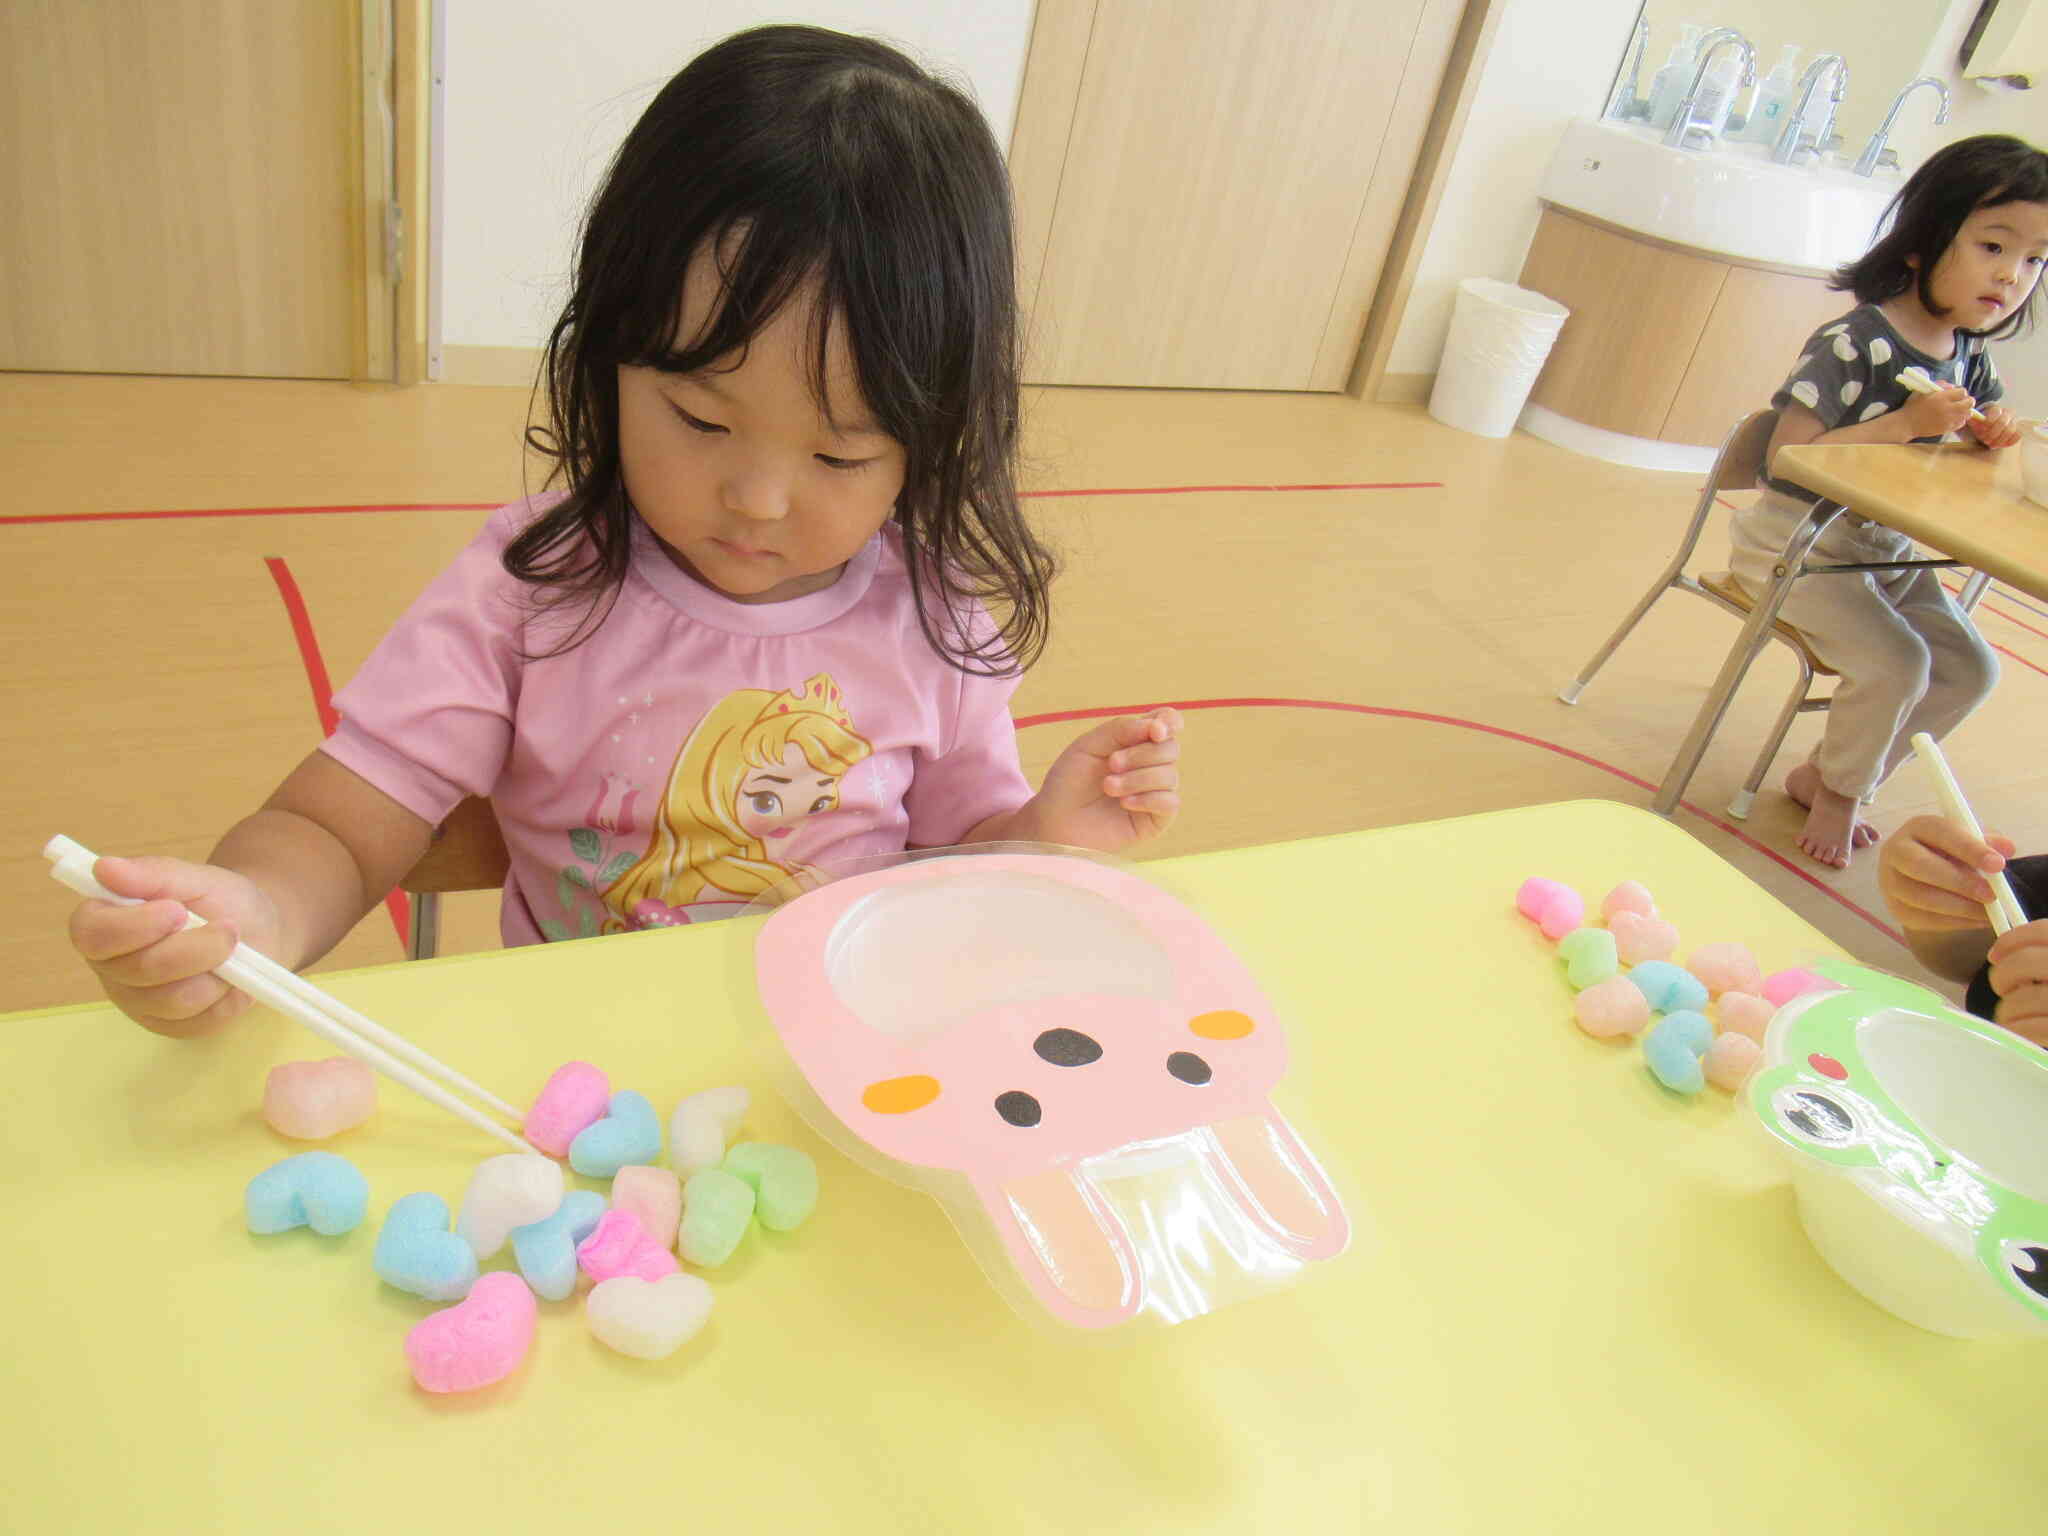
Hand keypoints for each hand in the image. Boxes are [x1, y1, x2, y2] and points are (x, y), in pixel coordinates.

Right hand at [68, 856, 282, 1036]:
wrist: (257, 931)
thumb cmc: (218, 901)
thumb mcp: (195, 878)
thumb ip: (152, 874)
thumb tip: (105, 868)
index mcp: (103, 925)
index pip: (92, 935)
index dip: (135, 926)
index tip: (176, 909)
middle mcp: (112, 968)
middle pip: (141, 970)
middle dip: (195, 948)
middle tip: (228, 927)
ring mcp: (140, 1002)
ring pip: (175, 999)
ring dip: (217, 970)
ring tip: (233, 948)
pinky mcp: (171, 1026)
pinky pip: (201, 1020)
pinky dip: (229, 995)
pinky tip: (235, 976)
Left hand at [1024, 707, 1182, 852]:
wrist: (1056, 821)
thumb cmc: (1070, 781)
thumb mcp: (1089, 745)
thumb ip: (1122, 729)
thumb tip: (1158, 728)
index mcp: (1137, 741)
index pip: (1169, 722)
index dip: (1169, 722)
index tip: (1155, 731)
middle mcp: (1151, 765)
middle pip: (1171, 748)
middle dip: (1141, 754)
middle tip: (1111, 764)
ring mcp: (1156, 792)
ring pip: (1170, 776)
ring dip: (1136, 779)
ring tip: (1108, 787)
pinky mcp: (1157, 819)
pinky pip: (1171, 802)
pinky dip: (1147, 799)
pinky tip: (1124, 803)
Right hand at [1878, 814, 2013, 932]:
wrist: (1924, 875)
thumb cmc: (1951, 853)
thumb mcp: (1971, 841)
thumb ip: (1988, 842)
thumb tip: (2006, 848)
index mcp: (1919, 827)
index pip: (1941, 833)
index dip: (1969, 849)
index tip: (1998, 865)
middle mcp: (1896, 850)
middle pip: (1919, 865)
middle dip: (1959, 882)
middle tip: (1991, 895)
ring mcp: (1891, 881)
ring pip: (1919, 896)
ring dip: (1958, 907)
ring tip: (1987, 912)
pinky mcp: (1896, 908)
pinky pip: (1922, 918)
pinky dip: (1954, 922)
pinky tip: (1976, 920)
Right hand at [1902, 384, 1975, 439]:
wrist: (1906, 424)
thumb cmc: (1913, 406)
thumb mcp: (1923, 390)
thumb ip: (1939, 385)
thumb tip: (1952, 387)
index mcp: (1942, 398)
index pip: (1962, 391)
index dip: (1959, 391)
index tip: (1954, 393)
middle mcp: (1948, 409)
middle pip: (1970, 403)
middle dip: (1967, 400)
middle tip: (1960, 401)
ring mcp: (1949, 420)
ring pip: (1968, 413)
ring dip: (1964, 410)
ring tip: (1956, 410)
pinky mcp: (1948, 428)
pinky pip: (1962, 423)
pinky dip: (1960, 419)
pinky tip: (1952, 417)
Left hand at [1968, 402, 2022, 448]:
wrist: (1980, 432)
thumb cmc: (1975, 426)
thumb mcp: (1970, 421)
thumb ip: (1971, 417)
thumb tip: (1968, 413)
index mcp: (1994, 407)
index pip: (1996, 411)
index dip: (1989, 422)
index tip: (1981, 430)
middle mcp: (2006, 412)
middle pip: (2003, 422)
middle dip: (1993, 433)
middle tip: (1985, 440)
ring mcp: (2013, 421)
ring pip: (2011, 430)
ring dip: (1999, 440)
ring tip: (1990, 444)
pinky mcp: (2017, 431)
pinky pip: (2018, 435)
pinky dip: (2008, 442)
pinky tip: (1999, 444)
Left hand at [1988, 919, 2047, 1047]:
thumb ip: (2041, 960)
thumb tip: (2001, 957)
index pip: (2044, 931)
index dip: (2012, 940)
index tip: (1995, 954)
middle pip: (2027, 962)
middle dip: (2004, 976)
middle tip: (2002, 988)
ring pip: (2025, 997)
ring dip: (2008, 1007)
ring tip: (2010, 1013)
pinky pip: (2033, 1027)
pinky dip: (2017, 1028)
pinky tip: (2017, 1029)